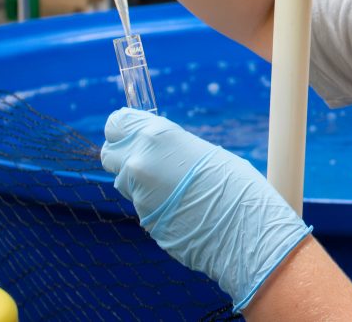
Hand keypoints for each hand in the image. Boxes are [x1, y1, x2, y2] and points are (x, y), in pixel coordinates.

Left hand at [101, 108, 311, 309]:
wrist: (242, 225)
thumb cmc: (232, 181)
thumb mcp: (197, 150)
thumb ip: (167, 147)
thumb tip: (154, 150)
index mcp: (156, 135)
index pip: (115, 124)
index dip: (122, 130)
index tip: (131, 134)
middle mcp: (139, 161)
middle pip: (109, 153)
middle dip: (123, 156)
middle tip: (148, 160)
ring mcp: (136, 192)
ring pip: (123, 181)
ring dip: (139, 182)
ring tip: (174, 187)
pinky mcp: (141, 217)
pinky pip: (140, 203)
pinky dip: (153, 202)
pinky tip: (179, 205)